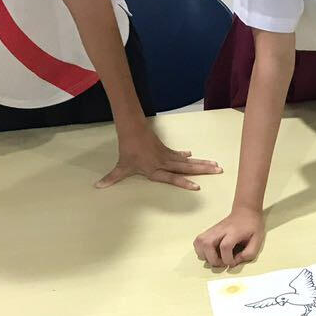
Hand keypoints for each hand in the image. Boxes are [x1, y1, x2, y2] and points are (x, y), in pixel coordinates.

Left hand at [97, 123, 221, 190]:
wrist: (132, 129)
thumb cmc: (128, 149)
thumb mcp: (121, 166)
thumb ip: (112, 178)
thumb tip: (98, 186)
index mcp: (155, 170)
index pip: (172, 178)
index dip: (184, 182)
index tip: (196, 186)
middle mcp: (164, 163)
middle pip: (187, 168)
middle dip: (202, 170)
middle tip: (218, 170)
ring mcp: (167, 156)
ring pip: (188, 161)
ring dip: (202, 163)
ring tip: (216, 165)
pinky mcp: (166, 151)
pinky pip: (179, 156)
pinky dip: (187, 156)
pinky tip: (193, 156)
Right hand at [194, 207, 265, 268]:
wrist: (245, 212)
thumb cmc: (252, 226)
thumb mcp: (257, 240)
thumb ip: (249, 253)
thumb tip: (236, 261)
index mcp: (234, 232)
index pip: (225, 246)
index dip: (227, 259)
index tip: (233, 262)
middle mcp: (221, 230)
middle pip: (207, 244)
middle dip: (213, 259)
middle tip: (222, 262)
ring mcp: (213, 230)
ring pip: (199, 243)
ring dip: (205, 255)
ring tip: (215, 258)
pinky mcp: (209, 232)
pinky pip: (197, 242)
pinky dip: (200, 250)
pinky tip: (210, 253)